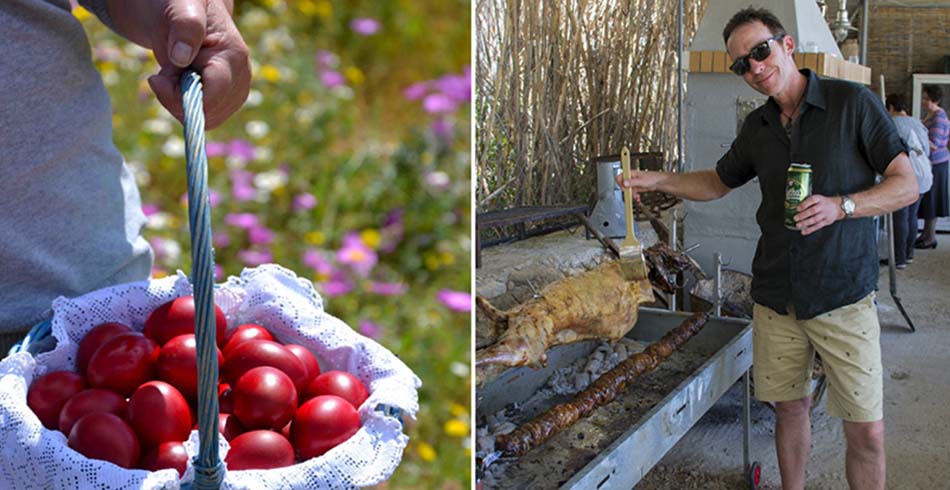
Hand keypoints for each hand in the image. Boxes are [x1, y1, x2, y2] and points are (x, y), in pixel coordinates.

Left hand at [115, 0, 250, 129]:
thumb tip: (181, 58)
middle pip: (211, 112)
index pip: (213, 96)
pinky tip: (177, 83)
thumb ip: (185, 27)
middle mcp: (241, 77)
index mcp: (234, 55)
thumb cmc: (179, 4)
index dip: (181, 97)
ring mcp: (237, 90)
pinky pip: (206, 117)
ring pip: (209, 119)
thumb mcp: (179, 6)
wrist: (182, 9)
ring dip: (180, 103)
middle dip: (179, 100)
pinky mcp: (228, 99)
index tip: (155, 78)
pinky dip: (185, 107)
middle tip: (163, 72)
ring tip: (172, 74)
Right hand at [614, 171, 664, 202]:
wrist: (658, 182)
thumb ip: (632, 182)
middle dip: (626, 191)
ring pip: (627, 190)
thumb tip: (624, 183)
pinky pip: (631, 193)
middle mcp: (630, 178)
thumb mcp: (641, 181)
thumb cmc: (652, 178)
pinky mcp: (636, 187)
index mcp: (630, 173)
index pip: (619, 177)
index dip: (620, 183)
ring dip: (630, 195)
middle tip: (630, 193)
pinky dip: (634, 196)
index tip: (624, 187)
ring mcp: (633, 183)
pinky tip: (637, 197)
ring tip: (635, 196)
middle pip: (622, 185)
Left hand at [794, 194, 843, 234]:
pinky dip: (810, 230)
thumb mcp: (817, 198)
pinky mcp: (826, 221)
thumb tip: (792, 206)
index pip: (812, 200)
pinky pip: (818, 226)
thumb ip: (807, 202)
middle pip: (813, 211)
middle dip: (803, 215)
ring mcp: (825, 214)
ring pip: (815, 219)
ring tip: (798, 225)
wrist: (837, 207)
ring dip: (805, 223)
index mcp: (819, 198)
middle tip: (795, 218)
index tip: (797, 208)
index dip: (804, 204)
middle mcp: (823, 206)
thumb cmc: (822, 202)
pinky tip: (803, 232)